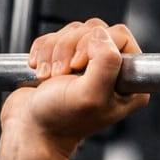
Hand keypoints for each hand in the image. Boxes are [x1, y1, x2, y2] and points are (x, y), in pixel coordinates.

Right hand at [0, 19, 150, 156]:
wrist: (29, 130)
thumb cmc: (58, 119)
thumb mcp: (90, 95)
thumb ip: (106, 63)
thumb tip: (102, 35)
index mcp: (130, 82)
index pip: (121, 36)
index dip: (95, 45)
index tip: (79, 67)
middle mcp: (113, 71)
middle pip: (95, 29)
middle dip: (70, 48)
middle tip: (62, 75)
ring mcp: (88, 63)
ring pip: (73, 31)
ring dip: (54, 52)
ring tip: (49, 78)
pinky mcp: (66, 59)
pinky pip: (55, 36)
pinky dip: (42, 51)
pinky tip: (41, 73)